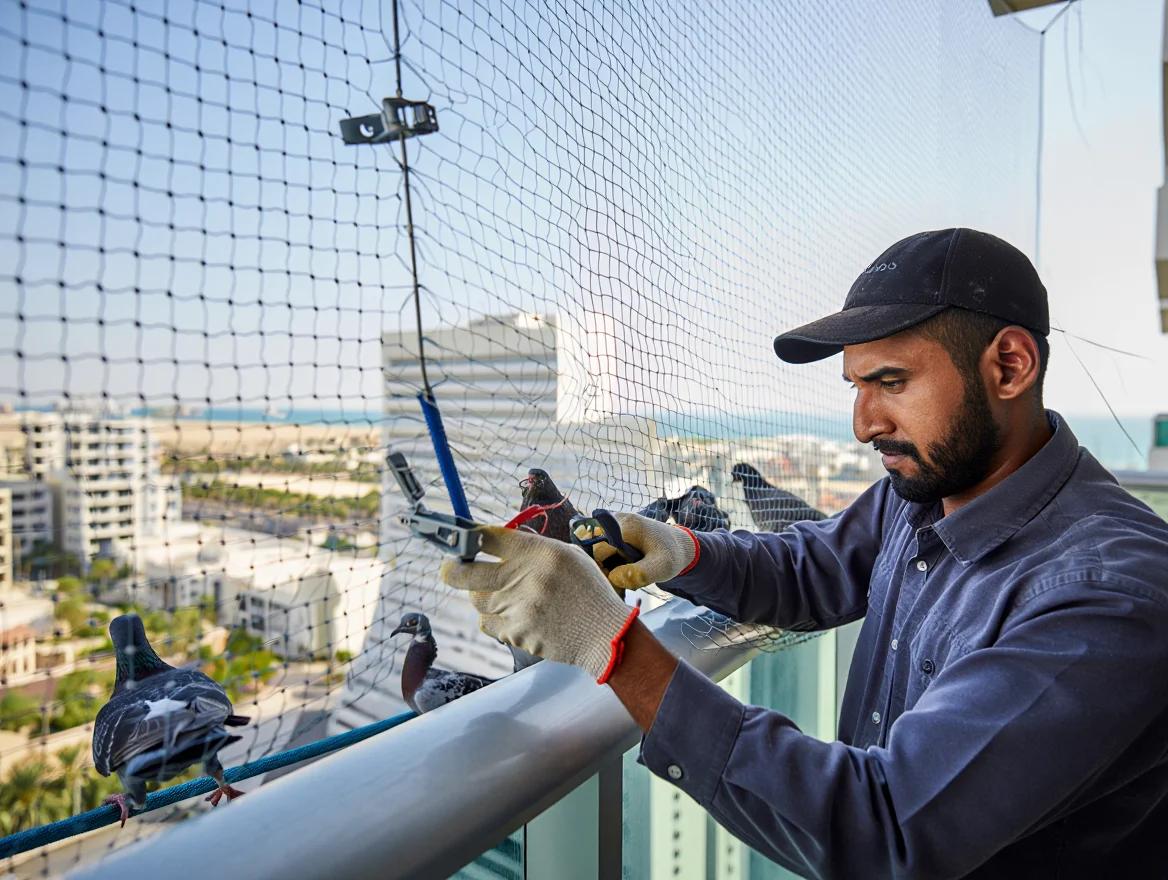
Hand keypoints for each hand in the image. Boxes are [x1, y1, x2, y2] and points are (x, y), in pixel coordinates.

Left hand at [440, 526, 636, 680]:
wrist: (604, 634)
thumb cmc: (588, 591)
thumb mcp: (569, 556)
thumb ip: (534, 546)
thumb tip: (500, 538)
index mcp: (539, 552)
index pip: (486, 538)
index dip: (467, 537)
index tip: (461, 540)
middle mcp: (524, 578)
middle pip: (465, 572)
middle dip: (452, 569)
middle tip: (450, 568)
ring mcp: (517, 608)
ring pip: (476, 599)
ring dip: (481, 595)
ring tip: (497, 593)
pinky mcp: (515, 633)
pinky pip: (487, 623)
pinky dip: (492, 618)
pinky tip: (511, 615)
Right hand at [582, 514, 697, 590]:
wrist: (679, 545)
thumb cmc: (671, 556)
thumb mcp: (661, 568)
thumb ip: (638, 574)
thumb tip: (613, 577)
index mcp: (626, 527)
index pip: (598, 551)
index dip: (602, 571)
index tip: (616, 584)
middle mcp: (617, 520)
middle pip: (594, 549)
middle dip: (603, 568)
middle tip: (619, 583)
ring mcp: (615, 522)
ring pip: (596, 548)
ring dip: (606, 564)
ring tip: (623, 575)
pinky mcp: (615, 528)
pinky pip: (602, 545)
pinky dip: (609, 559)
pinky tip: (622, 568)